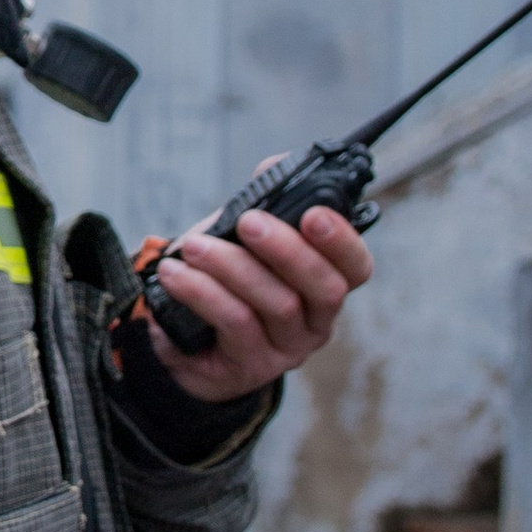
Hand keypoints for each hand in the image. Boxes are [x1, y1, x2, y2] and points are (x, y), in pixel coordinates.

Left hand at [144, 179, 370, 404]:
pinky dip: (203, 292)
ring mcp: (287, 348)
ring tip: (194, 245)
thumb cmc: (224, 278)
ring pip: (277, 304)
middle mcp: (316, 321)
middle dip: (286, 249)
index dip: (342, 240)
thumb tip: (276, 166)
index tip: (313, 213)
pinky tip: (175, 273)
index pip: (356, 267)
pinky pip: (235, 323)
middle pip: (324, 288)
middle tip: (248, 221)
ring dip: (232, 266)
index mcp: (325, 283)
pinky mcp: (251, 366)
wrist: (179, 336)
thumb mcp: (244, 237)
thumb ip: (265, 200)